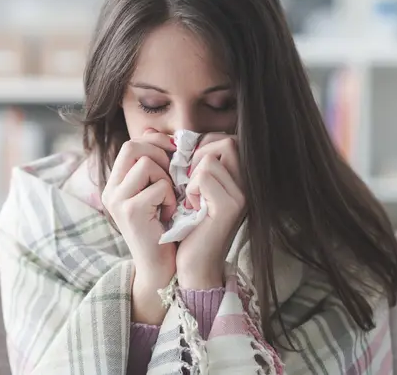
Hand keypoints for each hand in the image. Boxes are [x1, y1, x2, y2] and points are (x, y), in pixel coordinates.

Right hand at [101, 130, 177, 323]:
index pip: (131, 144)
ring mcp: (117, 200)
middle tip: (173, 177)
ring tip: (169, 200)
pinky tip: (169, 215)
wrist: (161, 268)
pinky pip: (159, 186)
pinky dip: (171, 198)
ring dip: (167, 179)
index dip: (155, 143)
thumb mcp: (157, 192)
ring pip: (147, 164)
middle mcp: (111, 190)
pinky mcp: (130, 211)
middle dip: (161, 156)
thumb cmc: (165, 229)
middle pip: (134, 146)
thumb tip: (154, 131)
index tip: (174, 155)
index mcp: (115, 184)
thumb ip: (154, 165)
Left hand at [176, 133, 245, 289]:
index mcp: (238, 179)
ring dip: (191, 176)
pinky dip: (190, 189)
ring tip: (190, 198)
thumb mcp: (185, 189)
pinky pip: (205, 175)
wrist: (192, 266)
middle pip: (225, 141)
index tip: (187, 169)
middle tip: (188, 182)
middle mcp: (247, 185)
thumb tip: (149, 131)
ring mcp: (241, 195)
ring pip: (211, 158)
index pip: (225, 139)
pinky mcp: (230, 206)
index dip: (201, 146)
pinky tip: (191, 208)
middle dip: (198, 156)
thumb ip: (181, 162)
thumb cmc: (186, 227)